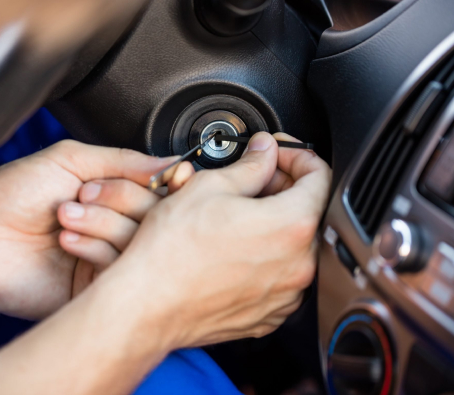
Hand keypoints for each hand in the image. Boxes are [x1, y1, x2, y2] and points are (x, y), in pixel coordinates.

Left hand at [56, 153, 195, 295]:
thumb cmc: (16, 193)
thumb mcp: (70, 160)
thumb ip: (123, 160)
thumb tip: (171, 162)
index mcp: (114, 198)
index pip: (159, 193)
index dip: (168, 185)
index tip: (174, 178)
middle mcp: (115, 229)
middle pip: (156, 219)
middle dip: (127, 200)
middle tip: (87, 193)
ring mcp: (108, 260)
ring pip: (140, 246)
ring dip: (105, 224)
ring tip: (68, 215)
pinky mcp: (95, 289)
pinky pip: (119, 272)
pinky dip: (96, 250)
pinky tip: (69, 239)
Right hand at [90, 132, 330, 346]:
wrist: (147, 304)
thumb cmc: (171, 252)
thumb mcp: (209, 186)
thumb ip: (250, 164)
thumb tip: (264, 152)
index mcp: (291, 225)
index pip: (319, 175)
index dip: (296, 154)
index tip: (277, 152)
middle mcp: (298, 265)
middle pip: (306, 211)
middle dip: (281, 187)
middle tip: (249, 179)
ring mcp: (284, 295)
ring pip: (291, 245)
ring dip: (272, 224)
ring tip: (234, 215)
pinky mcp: (267, 315)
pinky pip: (278, 277)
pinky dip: (263, 257)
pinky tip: (231, 247)